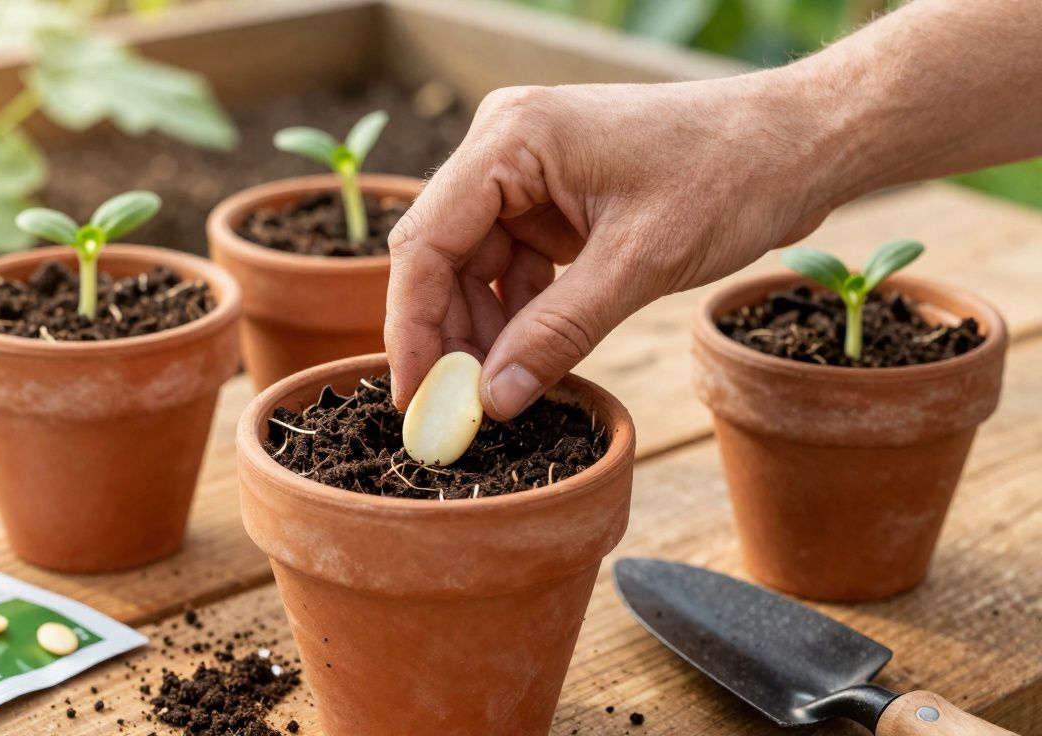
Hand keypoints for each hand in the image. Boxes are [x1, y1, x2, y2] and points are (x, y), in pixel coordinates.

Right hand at [385, 74, 836, 418]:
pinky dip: (520, 315)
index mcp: (511, 138)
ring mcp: (529, 172)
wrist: (799, 142)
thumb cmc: (731, 174)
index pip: (428, 240)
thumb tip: (493, 401)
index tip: (417, 397)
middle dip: (449, 335)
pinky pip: (515, 265)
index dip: (413, 325)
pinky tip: (528, 361)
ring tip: (499, 394)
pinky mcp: (555, 197)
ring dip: (485, 332)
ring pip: (476, 267)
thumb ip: (558, 332)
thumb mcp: (640, 263)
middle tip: (457, 412)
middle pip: (444, 256)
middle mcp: (505, 147)